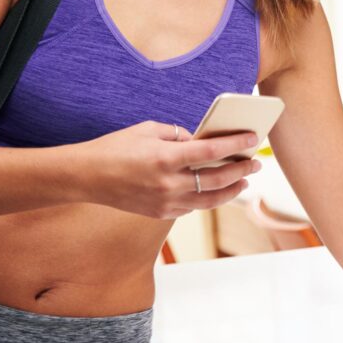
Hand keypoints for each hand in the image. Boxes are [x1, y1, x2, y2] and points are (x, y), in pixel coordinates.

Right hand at [80, 120, 260, 218]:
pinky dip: (206, 198)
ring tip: (244, 181)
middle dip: (241, 170)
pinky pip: (192, 207)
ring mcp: (165, 202)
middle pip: (217, 179)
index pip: (212, 151)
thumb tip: (201, 140)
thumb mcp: (149, 129)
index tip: (253, 138)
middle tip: (256, 162)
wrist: (86, 176)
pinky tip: (215, 190)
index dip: (236, 144)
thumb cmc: (116, 147)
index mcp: (166, 157)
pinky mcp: (160, 213)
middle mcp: (168, 183)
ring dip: (231, 190)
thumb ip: (179, 134)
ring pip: (209, 200)